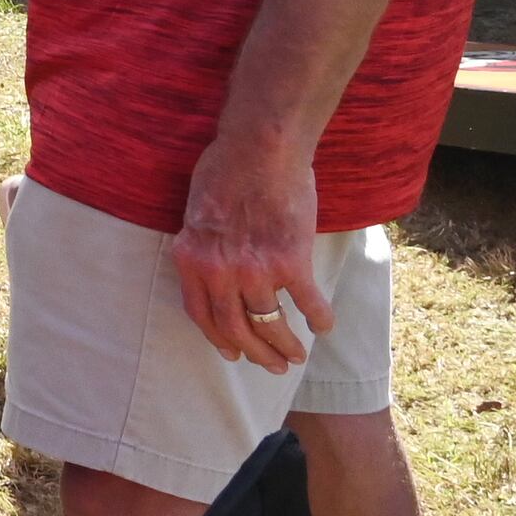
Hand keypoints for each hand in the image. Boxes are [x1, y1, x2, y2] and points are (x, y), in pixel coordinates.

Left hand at [171, 131, 332, 371]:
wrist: (259, 149)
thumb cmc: (225, 172)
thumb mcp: (196, 214)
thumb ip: (203, 247)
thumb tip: (214, 273)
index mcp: (191, 259)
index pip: (201, 314)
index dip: (218, 338)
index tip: (232, 352)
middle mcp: (219, 271)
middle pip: (236, 328)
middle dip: (255, 353)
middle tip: (271, 366)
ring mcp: (255, 269)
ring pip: (271, 323)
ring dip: (286, 346)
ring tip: (297, 356)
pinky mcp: (291, 262)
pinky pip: (308, 302)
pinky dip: (320, 318)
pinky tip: (324, 326)